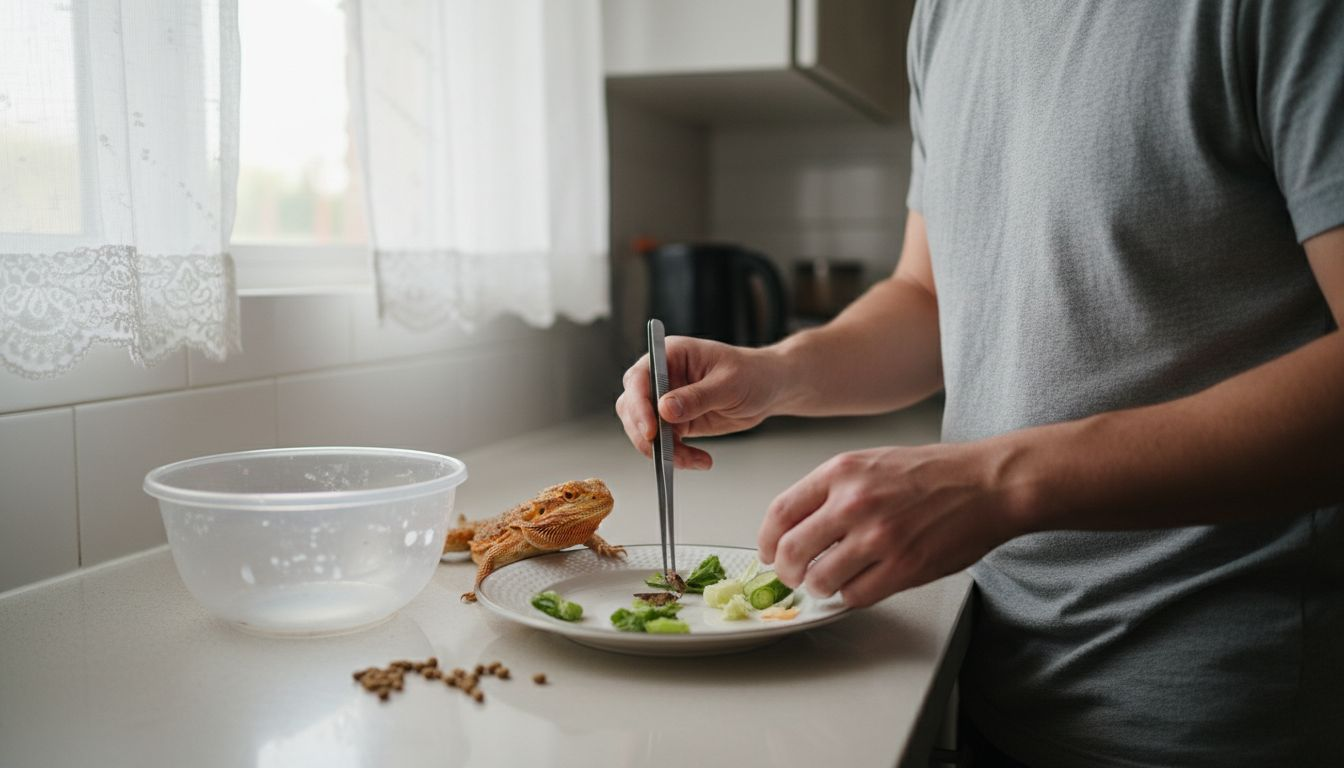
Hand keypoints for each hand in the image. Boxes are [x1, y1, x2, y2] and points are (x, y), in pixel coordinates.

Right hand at [614, 336, 783, 469]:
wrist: (768, 388)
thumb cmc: (751, 374)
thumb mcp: (728, 384)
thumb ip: (697, 397)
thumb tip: (665, 409)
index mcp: (670, 355)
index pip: (639, 378)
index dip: (638, 405)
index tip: (651, 430)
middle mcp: (662, 376)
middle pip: (632, 406)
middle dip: (645, 433)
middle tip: (665, 453)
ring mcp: (666, 400)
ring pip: (644, 429)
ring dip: (662, 450)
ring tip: (692, 460)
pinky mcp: (675, 422)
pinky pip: (664, 443)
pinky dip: (677, 456)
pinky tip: (700, 460)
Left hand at [757, 442, 1028, 607]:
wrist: (987, 483)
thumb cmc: (934, 473)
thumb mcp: (871, 462)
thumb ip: (832, 489)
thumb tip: (797, 524)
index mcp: (841, 472)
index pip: (780, 512)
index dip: (765, 540)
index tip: (767, 552)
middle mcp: (854, 503)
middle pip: (791, 551)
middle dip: (786, 571)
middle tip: (792, 576)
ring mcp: (878, 537)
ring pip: (820, 580)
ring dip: (819, 588)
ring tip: (829, 582)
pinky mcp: (903, 567)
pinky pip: (856, 595)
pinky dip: (850, 596)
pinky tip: (857, 585)